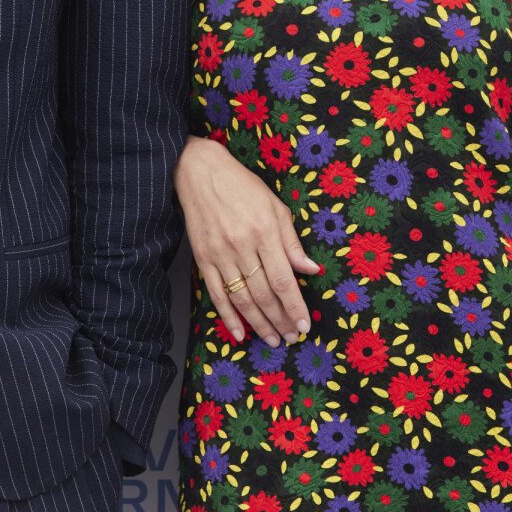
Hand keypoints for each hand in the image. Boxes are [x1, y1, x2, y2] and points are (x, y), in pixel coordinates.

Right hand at [174, 135, 320, 345]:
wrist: (200, 172)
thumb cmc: (242, 186)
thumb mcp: (275, 206)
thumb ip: (291, 241)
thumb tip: (310, 270)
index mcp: (264, 232)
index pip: (283, 279)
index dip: (294, 306)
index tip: (304, 325)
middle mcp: (242, 246)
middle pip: (264, 294)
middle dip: (280, 320)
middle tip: (292, 337)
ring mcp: (220, 254)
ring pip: (242, 299)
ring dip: (259, 324)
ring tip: (273, 339)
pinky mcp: (203, 259)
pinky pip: (216, 294)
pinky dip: (228, 317)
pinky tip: (240, 333)